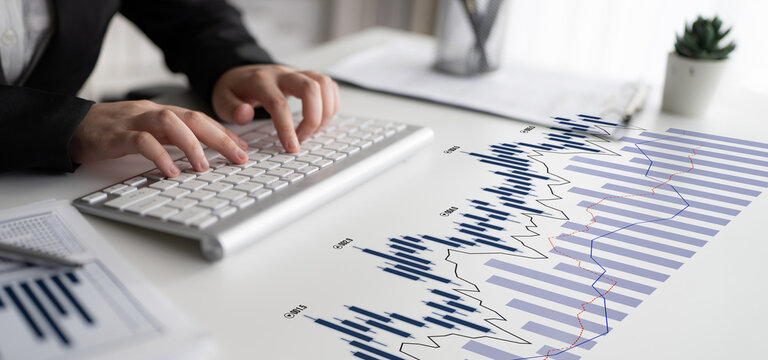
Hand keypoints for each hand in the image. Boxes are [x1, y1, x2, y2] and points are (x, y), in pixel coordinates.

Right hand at [69, 100, 248, 176]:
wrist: (70, 126)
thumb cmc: (112, 133)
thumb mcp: (148, 135)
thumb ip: (174, 142)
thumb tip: (205, 160)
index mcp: (163, 114)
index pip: (201, 120)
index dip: (225, 134)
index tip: (245, 151)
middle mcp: (153, 113)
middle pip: (194, 118)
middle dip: (221, 138)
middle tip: (239, 158)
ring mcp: (134, 121)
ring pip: (171, 123)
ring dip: (192, 145)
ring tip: (205, 167)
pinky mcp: (116, 134)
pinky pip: (142, 141)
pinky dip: (159, 156)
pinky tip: (171, 172)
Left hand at [211, 64, 339, 152]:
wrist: (240, 73)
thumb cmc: (233, 90)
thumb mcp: (221, 100)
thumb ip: (231, 108)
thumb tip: (245, 115)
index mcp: (260, 81)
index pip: (279, 103)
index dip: (287, 127)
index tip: (292, 147)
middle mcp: (282, 74)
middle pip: (310, 88)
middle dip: (313, 118)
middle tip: (303, 138)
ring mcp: (297, 73)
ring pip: (324, 83)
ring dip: (326, 111)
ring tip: (314, 130)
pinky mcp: (306, 77)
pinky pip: (328, 85)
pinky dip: (331, 103)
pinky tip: (321, 119)